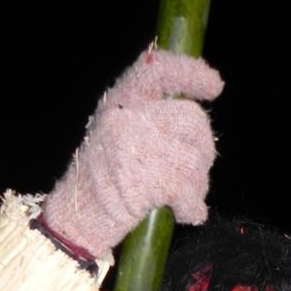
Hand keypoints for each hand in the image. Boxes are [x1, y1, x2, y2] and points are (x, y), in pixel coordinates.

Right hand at [42, 46, 223, 257]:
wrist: (75, 220)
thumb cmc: (101, 182)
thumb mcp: (115, 135)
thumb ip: (149, 120)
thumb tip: (196, 123)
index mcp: (119, 101)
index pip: (159, 69)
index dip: (190, 73)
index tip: (215, 85)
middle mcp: (126, 116)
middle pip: (192, 119)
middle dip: (204, 150)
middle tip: (197, 176)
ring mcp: (134, 146)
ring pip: (195, 158)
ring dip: (198, 185)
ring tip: (185, 200)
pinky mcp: (144, 179)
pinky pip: (188, 190)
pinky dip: (193, 207)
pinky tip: (186, 214)